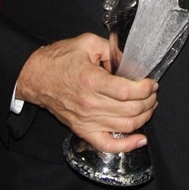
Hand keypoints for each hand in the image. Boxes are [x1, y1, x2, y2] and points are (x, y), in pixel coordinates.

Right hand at [16, 33, 157, 151]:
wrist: (35, 77)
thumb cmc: (60, 59)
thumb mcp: (87, 43)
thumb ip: (111, 49)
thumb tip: (131, 59)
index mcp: (91, 80)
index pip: (127, 91)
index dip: (145, 88)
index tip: (152, 82)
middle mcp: (89, 104)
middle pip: (130, 110)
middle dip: (149, 101)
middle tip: (153, 92)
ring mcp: (86, 121)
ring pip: (125, 127)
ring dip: (144, 117)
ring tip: (149, 106)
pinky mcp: (82, 131)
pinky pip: (107, 146)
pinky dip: (126, 145)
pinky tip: (140, 139)